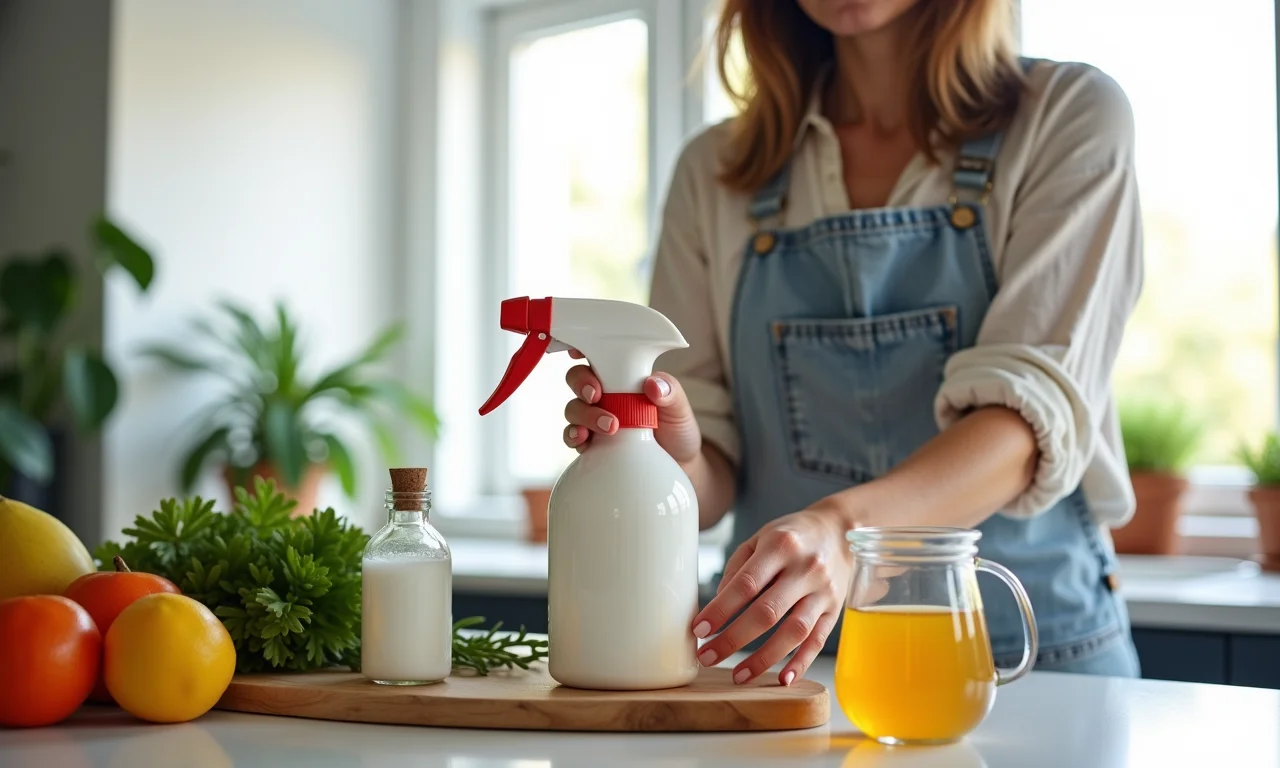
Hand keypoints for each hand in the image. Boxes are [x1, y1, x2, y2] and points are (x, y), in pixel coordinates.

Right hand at [562, 350, 701, 464]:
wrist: (678, 466)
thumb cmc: (676, 429)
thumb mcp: (679, 408)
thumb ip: (670, 392)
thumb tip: (652, 385)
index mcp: (623, 377)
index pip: (597, 357)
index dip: (582, 350)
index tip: (578, 353)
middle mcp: (605, 395)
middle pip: (578, 379)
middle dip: (582, 384)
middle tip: (596, 395)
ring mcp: (595, 419)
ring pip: (574, 408)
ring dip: (584, 415)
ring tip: (609, 426)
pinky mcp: (592, 443)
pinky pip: (573, 436)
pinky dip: (574, 436)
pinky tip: (584, 440)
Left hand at [690, 502, 854, 685]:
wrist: (839, 530)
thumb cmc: (791, 535)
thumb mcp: (760, 538)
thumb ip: (737, 570)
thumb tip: (717, 607)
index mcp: (780, 546)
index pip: (745, 584)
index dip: (720, 610)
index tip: (699, 629)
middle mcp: (805, 569)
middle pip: (767, 612)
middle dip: (733, 639)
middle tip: (707, 657)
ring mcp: (823, 592)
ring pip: (793, 632)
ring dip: (763, 658)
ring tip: (738, 675)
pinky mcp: (835, 610)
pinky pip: (818, 641)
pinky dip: (800, 663)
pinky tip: (782, 680)